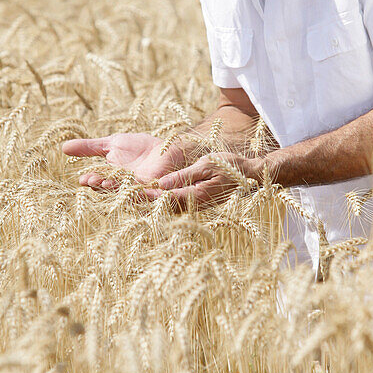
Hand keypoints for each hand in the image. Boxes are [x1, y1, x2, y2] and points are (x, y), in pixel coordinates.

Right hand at [61, 132, 184, 190]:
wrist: (168, 148)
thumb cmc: (140, 148)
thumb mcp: (112, 144)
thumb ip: (90, 147)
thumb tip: (62, 147)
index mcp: (112, 179)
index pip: (98, 182)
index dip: (91, 181)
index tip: (82, 179)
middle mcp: (124, 188)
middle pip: (110, 191)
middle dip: (101, 186)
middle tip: (94, 180)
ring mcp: (140, 191)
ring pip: (125, 194)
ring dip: (116, 190)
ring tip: (106, 183)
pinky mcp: (156, 191)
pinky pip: (146, 195)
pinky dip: (138, 192)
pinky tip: (131, 186)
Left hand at [142, 151, 261, 208]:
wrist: (249, 175)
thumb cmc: (229, 166)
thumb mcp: (206, 164)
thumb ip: (183, 175)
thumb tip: (160, 184)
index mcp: (196, 195)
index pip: (166, 197)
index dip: (148, 196)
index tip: (132, 193)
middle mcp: (194, 204)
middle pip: (164, 206)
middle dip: (144, 202)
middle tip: (124, 197)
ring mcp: (196, 205)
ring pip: (168, 207)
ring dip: (150, 203)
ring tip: (130, 197)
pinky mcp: (197, 203)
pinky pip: (175, 205)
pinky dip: (161, 201)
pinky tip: (149, 195)